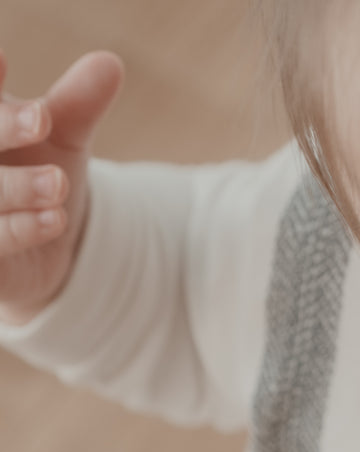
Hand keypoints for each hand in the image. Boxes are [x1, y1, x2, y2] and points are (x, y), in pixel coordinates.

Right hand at [0, 49, 122, 323]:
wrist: (48, 245)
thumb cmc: (41, 176)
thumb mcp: (62, 138)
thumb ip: (78, 103)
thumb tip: (111, 63)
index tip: (4, 60)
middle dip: (1, 129)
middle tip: (42, 119)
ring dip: (16, 186)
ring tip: (58, 183)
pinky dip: (21, 229)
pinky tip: (54, 219)